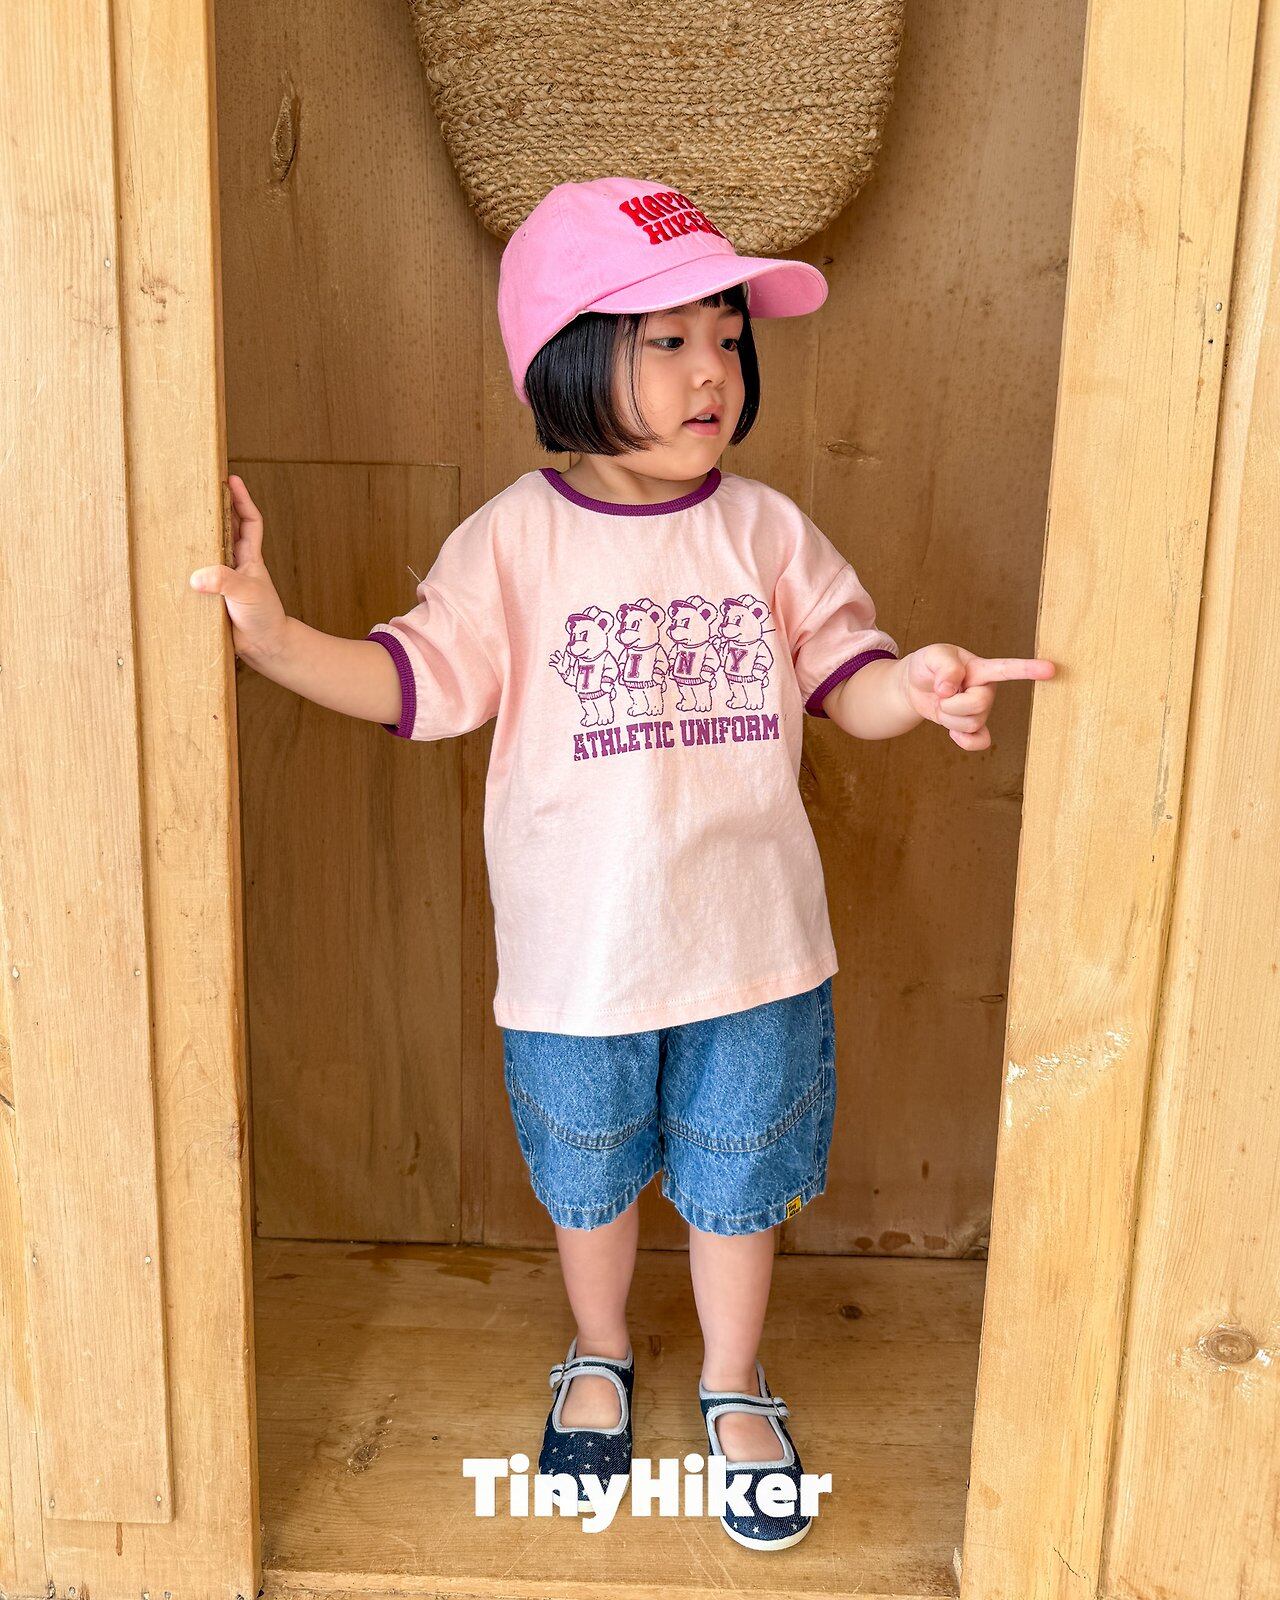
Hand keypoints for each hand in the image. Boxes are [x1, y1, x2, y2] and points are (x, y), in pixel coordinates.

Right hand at [189, 475, 288, 659]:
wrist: (264, 647)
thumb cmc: (263, 617)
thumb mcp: (246, 594)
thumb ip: (224, 582)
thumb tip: (197, 578)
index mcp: (250, 557)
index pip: (249, 521)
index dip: (242, 499)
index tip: (232, 479)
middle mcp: (235, 564)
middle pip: (226, 528)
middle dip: (215, 508)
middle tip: (197, 489)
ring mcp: (223, 579)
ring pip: (208, 549)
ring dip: (197, 535)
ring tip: (178, 516)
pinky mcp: (210, 596)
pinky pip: (196, 575)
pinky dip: (185, 567)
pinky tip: (170, 559)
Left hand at [898, 643, 1055, 749]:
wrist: (916, 686)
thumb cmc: (929, 666)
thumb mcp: (932, 656)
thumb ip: (944, 667)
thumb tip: (950, 689)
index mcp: (981, 668)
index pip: (1007, 669)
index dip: (1028, 669)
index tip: (1051, 669)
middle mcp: (987, 689)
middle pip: (979, 704)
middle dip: (952, 703)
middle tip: (941, 694)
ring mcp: (982, 710)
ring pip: (972, 723)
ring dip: (948, 716)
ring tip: (943, 703)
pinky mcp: (973, 728)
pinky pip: (979, 742)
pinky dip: (965, 741)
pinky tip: (953, 733)